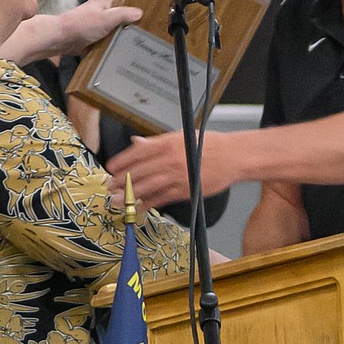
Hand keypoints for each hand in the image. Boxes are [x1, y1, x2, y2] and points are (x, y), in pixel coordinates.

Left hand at [0, 0, 140, 65]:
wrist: (59, 39)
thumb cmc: (80, 25)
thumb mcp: (106, 18)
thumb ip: (124, 14)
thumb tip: (140, 12)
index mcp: (106, 0)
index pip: (128, 3)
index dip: (137, 12)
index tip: (148, 22)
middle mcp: (103, 10)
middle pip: (123, 19)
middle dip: (130, 28)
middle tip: (144, 38)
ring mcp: (98, 24)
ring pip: (116, 31)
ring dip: (121, 39)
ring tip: (135, 48)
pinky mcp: (94, 37)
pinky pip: (107, 41)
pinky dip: (112, 47)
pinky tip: (121, 54)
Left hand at [107, 131, 234, 210]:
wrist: (233, 157)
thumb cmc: (210, 146)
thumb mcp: (182, 136)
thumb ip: (157, 142)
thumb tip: (137, 143)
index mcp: (168, 142)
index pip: (138, 152)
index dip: (122, 162)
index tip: (111, 168)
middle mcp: (170, 159)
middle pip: (139, 171)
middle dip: (121, 180)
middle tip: (109, 186)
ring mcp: (177, 176)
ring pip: (147, 186)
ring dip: (129, 194)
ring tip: (116, 199)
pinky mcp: (185, 190)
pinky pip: (161, 198)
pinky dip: (147, 204)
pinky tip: (137, 207)